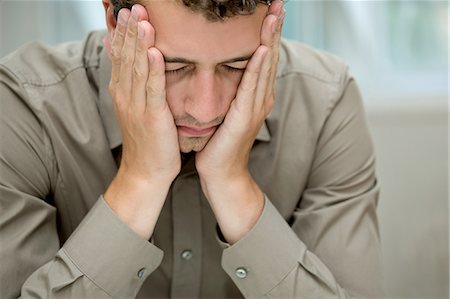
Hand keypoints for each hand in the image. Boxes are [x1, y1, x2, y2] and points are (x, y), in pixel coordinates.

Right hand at [104, 5, 179, 238]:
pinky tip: (153, 52)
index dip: (122, 33)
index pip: (119, 56)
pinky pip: (152, 90)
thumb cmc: (147, 141)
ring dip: (139, 42)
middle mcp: (125, 95)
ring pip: (136, 69)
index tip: (125, 12)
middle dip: (129, 30)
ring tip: (141, 19)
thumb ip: (135, 84)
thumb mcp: (137, 109)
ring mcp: (136, 106)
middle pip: (126, 57)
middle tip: (132, 6)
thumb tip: (133, 60)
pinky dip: (152, 70)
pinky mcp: (151, 117)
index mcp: (122, 92)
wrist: (146, 172)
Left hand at [196, 1, 285, 242]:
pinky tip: (263, 49)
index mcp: (255, 96)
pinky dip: (258, 67)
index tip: (270, 10)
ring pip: (264, 67)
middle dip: (274, 29)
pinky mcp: (245, 117)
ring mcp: (255, 108)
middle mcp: (260, 98)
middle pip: (269, 57)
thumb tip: (223, 71)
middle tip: (279, 3)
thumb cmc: (220, 143)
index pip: (263, 58)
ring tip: (274, 16)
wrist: (221, 173)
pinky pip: (251, 87)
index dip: (268, 33)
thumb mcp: (226, 110)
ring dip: (270, 40)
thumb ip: (231, 91)